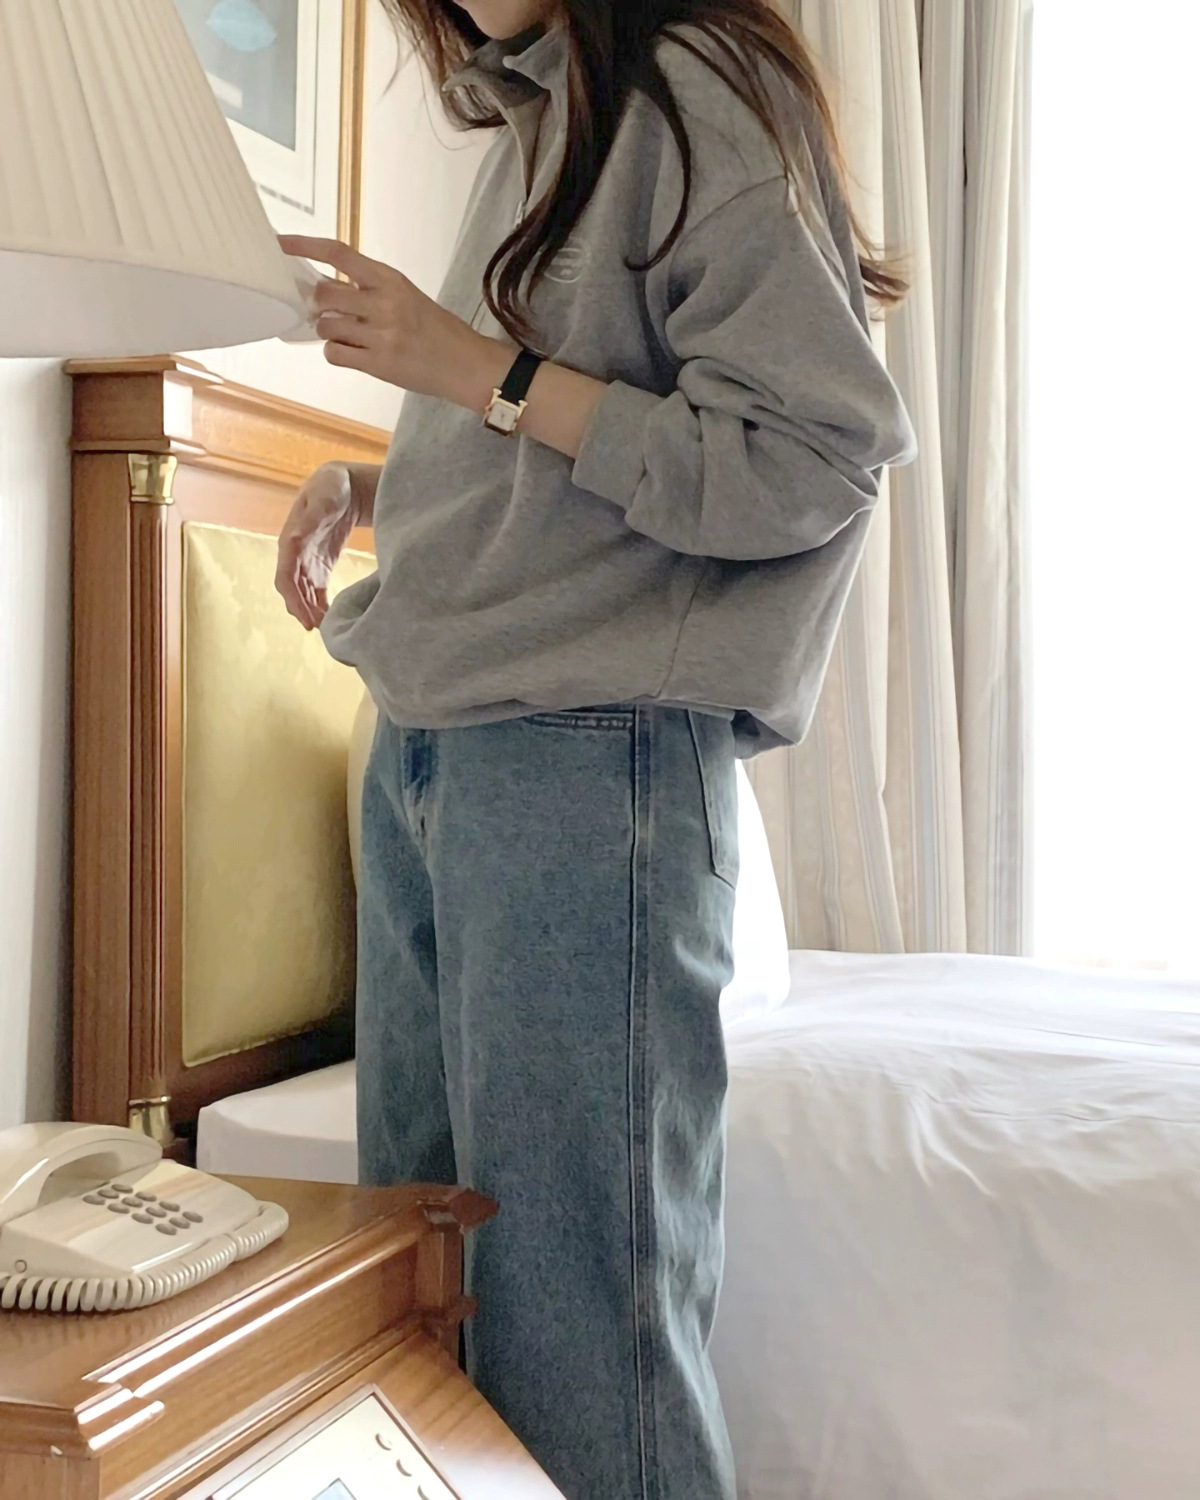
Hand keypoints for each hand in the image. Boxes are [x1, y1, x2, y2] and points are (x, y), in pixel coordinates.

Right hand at [276, 462, 362, 630]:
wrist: (344, 485)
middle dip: (301, 609)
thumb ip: (311, 517)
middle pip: (292, 588)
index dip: (293, 596)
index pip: (286, 573)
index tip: (305, 615)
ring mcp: (306, 561)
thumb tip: (293, 539)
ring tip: (325, 629)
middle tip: (316, 629)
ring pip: (302, 592)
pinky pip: (315, 591)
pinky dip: (319, 605)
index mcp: (291, 538)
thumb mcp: (324, 497)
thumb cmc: (333, 486)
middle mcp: (294, 553)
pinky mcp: (320, 566)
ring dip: (310, 611)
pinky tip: (329, 619)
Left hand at [279, 235, 508, 405]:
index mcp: (390, 279)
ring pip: (326, 327)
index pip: (339, 254)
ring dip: (329, 332)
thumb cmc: (435, 330)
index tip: (280, 244)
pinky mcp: (379, 363)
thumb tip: (324, 292)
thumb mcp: (406, 296)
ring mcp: (381, 334)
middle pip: (325, 294)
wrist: (465, 364)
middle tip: (327, 312)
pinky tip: (354, 354)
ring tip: (350, 337)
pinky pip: (335, 355)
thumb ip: (369, 291)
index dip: (305, 246)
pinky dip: (336, 354)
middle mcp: (384, 303)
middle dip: (319, 305)